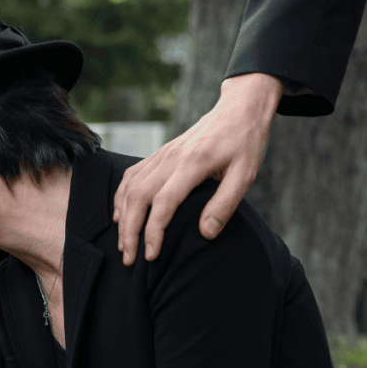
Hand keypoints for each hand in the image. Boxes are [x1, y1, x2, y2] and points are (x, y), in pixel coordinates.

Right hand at [112, 73, 282, 264]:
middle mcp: (171, 158)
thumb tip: (206, 234)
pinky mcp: (159, 153)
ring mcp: (162, 154)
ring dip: (123, 217)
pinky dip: (121, 197)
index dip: (153, 232)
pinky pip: (131, 176)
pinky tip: (121, 215)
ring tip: (124, 243)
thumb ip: (225, 205)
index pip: (164, 203)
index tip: (151, 255)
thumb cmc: (245, 143)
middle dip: (129, 231)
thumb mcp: (245, 175)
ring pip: (129, 187)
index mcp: (193, 163)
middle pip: (138, 197)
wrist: (238, 109)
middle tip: (130, 258)